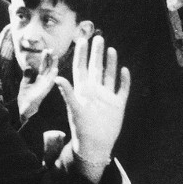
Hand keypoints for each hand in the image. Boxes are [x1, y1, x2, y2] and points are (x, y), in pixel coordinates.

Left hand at [15, 48, 59, 123]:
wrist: (24, 110)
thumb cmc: (25, 99)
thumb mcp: (25, 84)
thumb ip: (27, 76)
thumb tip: (29, 66)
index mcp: (40, 80)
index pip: (44, 67)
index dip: (45, 58)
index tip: (46, 50)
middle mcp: (44, 82)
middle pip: (49, 68)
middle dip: (50, 59)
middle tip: (52, 49)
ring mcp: (44, 87)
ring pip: (51, 75)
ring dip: (53, 66)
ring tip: (55, 57)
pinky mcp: (43, 92)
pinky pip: (49, 83)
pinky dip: (52, 77)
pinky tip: (55, 70)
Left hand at [59, 34, 129, 181]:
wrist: (95, 146)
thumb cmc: (82, 129)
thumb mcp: (74, 110)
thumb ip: (68, 93)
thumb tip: (57, 77)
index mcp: (83, 90)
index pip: (81, 67)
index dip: (81, 54)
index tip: (81, 39)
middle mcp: (94, 91)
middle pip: (96, 68)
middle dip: (96, 53)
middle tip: (98, 37)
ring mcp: (106, 97)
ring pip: (109, 75)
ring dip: (110, 63)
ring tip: (111, 49)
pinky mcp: (118, 105)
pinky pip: (122, 89)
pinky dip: (124, 80)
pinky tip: (125, 70)